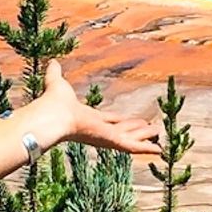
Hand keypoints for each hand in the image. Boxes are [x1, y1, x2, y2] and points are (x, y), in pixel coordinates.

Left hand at [33, 61, 165, 159]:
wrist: (52, 115)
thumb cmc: (53, 102)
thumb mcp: (57, 82)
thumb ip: (55, 73)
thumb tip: (52, 62)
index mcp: (89, 118)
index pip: (109, 120)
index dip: (120, 121)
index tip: (129, 120)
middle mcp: (99, 130)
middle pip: (123, 131)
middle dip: (137, 131)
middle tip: (150, 129)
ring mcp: (106, 138)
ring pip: (131, 138)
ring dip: (145, 137)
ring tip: (159, 136)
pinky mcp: (112, 142)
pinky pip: (133, 147)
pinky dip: (146, 149)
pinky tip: (159, 150)